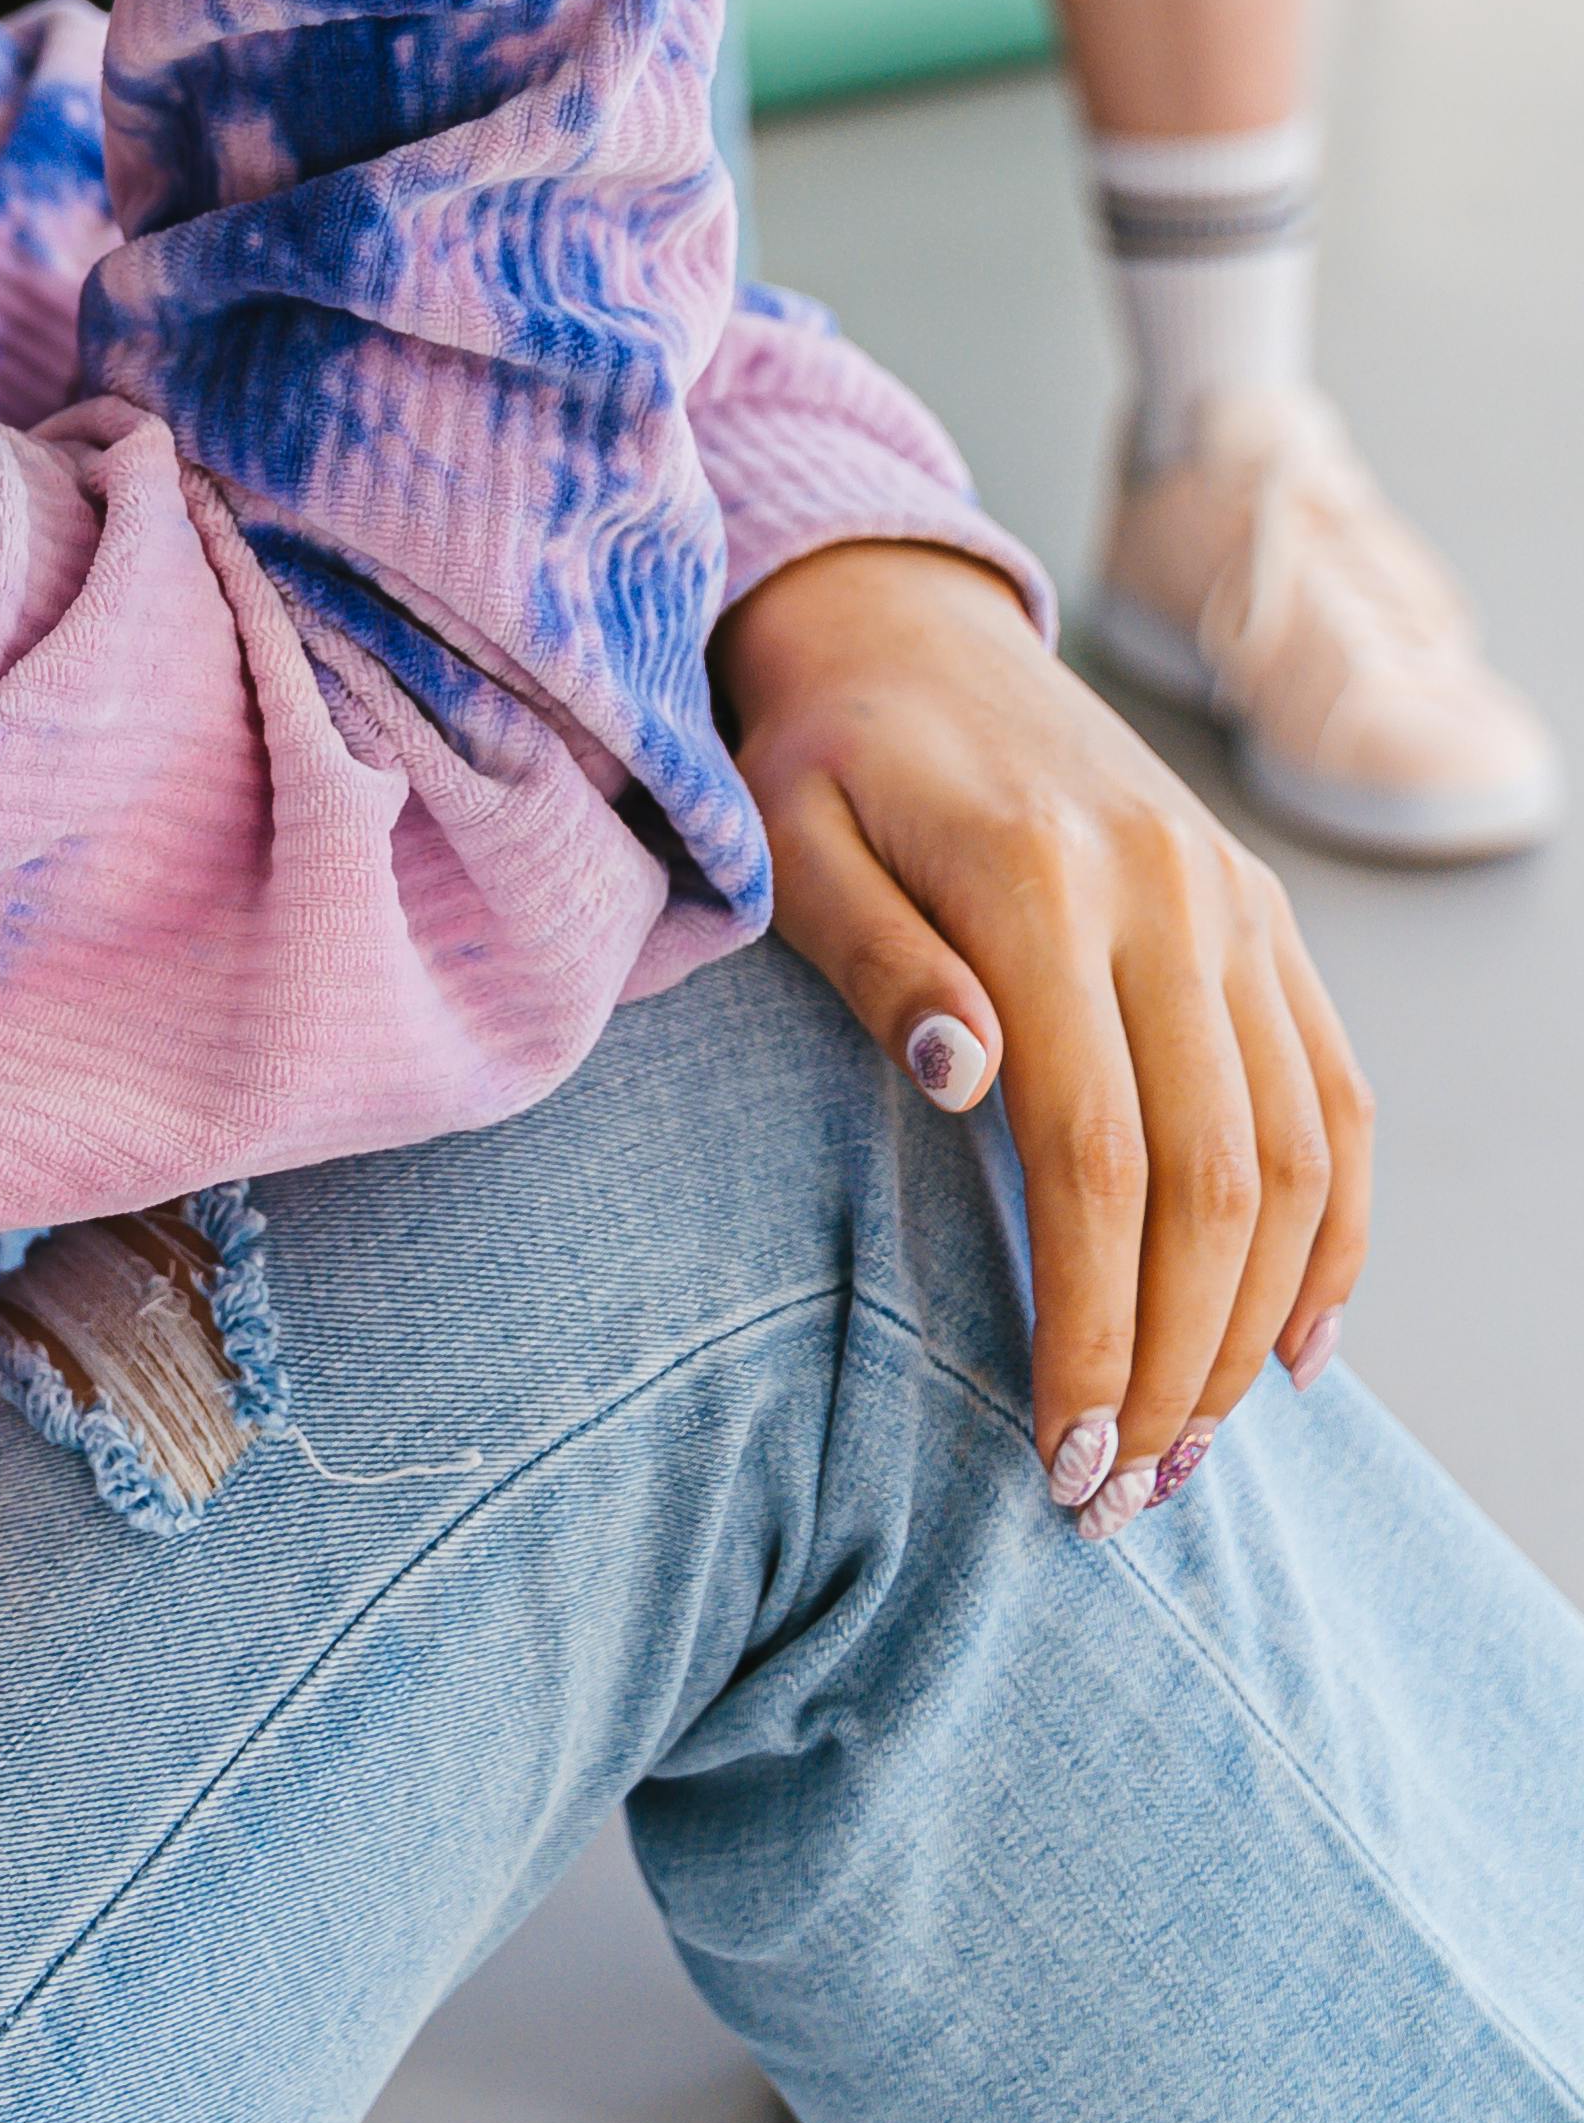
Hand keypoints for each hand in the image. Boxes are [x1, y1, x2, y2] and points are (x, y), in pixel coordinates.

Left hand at [716, 538, 1370, 1524]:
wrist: (901, 627)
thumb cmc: (818, 759)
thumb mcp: (789, 842)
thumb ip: (872, 960)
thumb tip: (963, 1080)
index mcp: (1040, 882)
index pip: (1092, 1155)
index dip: (1091, 1322)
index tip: (1058, 1451)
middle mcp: (1170, 895)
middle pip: (1213, 1180)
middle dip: (1175, 1361)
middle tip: (1119, 1495)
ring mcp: (1235, 906)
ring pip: (1295, 1155)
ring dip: (1255, 1325)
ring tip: (1188, 1454)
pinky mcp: (1264, 918)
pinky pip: (1333, 1095)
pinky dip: (1334, 1231)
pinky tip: (1292, 1346)